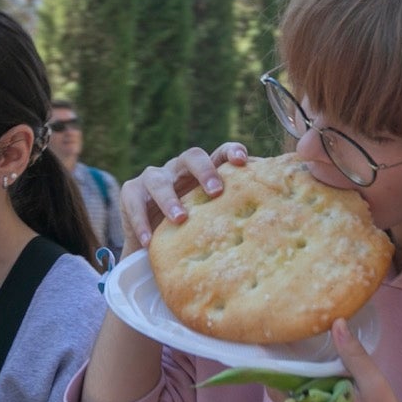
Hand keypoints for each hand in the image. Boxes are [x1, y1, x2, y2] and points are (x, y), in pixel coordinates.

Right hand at [118, 143, 248, 251]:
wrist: (153, 249)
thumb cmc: (191, 232)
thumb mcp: (212, 223)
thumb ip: (233, 215)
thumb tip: (270, 221)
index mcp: (203, 173)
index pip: (220, 153)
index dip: (231, 152)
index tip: (241, 161)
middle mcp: (179, 170)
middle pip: (192, 157)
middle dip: (204, 171)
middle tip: (215, 192)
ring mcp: (154, 178)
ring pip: (160, 180)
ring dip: (170, 199)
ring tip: (180, 219)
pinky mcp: (131, 192)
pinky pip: (133, 202)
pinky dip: (141, 222)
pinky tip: (148, 241)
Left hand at [289, 320, 401, 401]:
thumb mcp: (376, 385)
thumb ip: (353, 355)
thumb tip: (336, 323)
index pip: (279, 388)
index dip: (280, 367)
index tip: (288, 349)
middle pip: (282, 400)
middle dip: (293, 381)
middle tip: (311, 363)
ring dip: (300, 398)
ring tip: (321, 383)